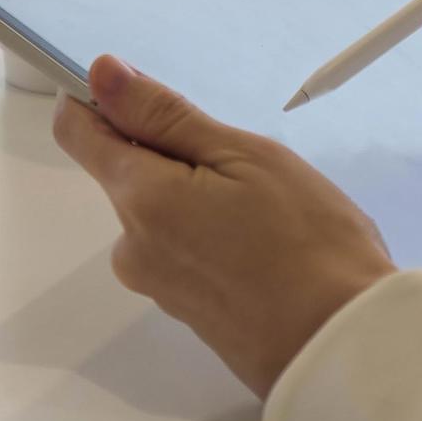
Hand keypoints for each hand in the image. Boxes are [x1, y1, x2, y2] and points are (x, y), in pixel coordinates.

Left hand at [52, 56, 395, 397]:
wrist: (342, 346)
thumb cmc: (308, 243)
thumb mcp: (244, 157)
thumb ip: (165, 116)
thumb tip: (101, 73)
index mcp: (140, 198)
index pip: (79, 132)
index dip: (101, 99)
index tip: (150, 96)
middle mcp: (131, 247)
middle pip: (129, 173)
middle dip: (177, 156)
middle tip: (248, 167)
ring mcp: (157, 285)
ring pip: (162, 213)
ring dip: (200, 197)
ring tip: (268, 214)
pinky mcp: (185, 311)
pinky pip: (184, 251)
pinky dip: (214, 236)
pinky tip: (266, 247)